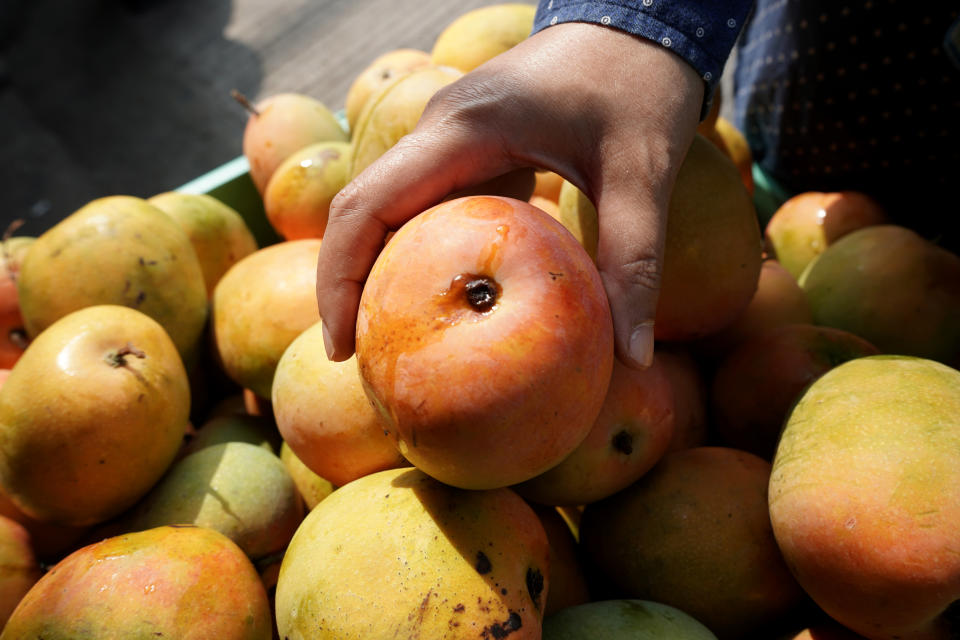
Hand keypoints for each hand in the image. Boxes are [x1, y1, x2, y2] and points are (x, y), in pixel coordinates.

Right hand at [316, 22, 703, 368]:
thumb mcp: (642, 170)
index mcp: (459, 130)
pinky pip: (434, 210)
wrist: (643, 19)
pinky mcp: (476, 151)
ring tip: (395, 346)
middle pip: (364, 215)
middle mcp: (440, 133)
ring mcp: (454, 141)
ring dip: (384, 275)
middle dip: (350, 288)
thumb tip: (632, 358)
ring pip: (395, 215)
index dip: (337, 279)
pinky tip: (452, 305)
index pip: (364, 206)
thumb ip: (636, 259)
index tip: (341, 346)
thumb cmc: (639, 81)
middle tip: (363, 362)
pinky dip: (429, 259)